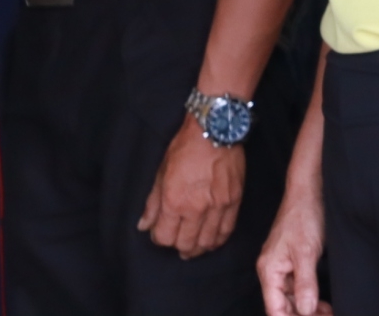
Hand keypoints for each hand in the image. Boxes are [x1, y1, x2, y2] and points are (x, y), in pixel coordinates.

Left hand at [138, 115, 245, 257]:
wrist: (215, 131)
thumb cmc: (185, 148)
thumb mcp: (160, 174)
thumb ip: (152, 204)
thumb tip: (144, 225)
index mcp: (174, 202)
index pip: (165, 238)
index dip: (160, 239)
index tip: (161, 234)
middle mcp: (196, 208)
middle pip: (187, 244)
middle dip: (179, 247)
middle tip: (178, 245)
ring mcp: (218, 206)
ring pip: (208, 241)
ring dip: (199, 248)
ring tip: (195, 247)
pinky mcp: (234, 200)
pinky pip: (227, 229)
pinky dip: (218, 239)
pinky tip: (212, 240)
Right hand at [257, 188, 330, 315]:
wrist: (310, 189)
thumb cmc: (305, 215)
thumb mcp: (307, 251)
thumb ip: (305, 282)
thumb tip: (305, 310)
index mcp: (269, 271)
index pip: (275, 309)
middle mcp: (273, 271)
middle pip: (283, 305)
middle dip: (303, 315)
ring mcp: (284, 265)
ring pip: (292, 297)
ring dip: (308, 308)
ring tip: (329, 313)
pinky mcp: (295, 259)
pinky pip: (299, 285)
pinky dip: (310, 296)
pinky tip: (323, 303)